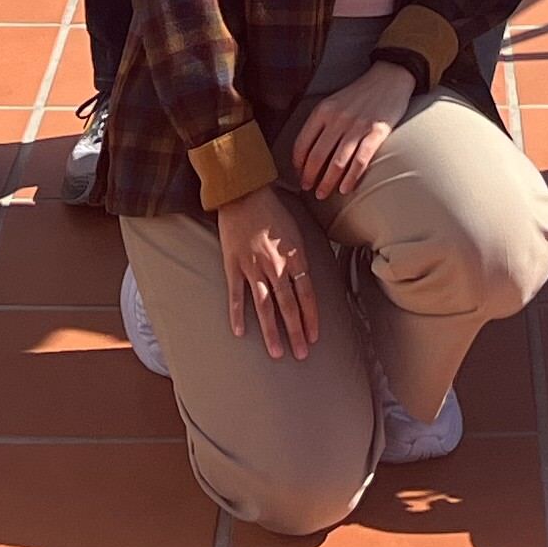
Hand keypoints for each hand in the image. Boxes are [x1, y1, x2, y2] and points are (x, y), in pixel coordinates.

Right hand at [214, 188, 321, 358]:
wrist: (244, 191)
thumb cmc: (273, 210)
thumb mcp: (296, 231)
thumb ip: (301, 258)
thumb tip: (308, 281)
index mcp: (294, 256)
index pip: (307, 294)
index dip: (311, 317)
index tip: (314, 338)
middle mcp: (276, 265)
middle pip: (289, 305)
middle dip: (296, 332)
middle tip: (301, 355)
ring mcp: (253, 267)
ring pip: (265, 306)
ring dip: (271, 331)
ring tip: (277, 352)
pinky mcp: (233, 264)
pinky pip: (236, 294)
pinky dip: (237, 314)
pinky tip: (239, 332)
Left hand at [288, 62, 415, 199]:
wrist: (390, 78)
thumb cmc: (360, 93)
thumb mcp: (334, 101)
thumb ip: (322, 122)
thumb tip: (309, 151)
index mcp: (323, 110)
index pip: (303, 142)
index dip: (298, 163)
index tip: (298, 174)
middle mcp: (338, 119)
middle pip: (318, 155)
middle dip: (310, 176)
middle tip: (308, 188)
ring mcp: (357, 126)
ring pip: (337, 162)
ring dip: (328, 182)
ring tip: (322, 193)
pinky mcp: (376, 133)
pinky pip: (360, 161)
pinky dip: (351, 178)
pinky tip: (345, 188)